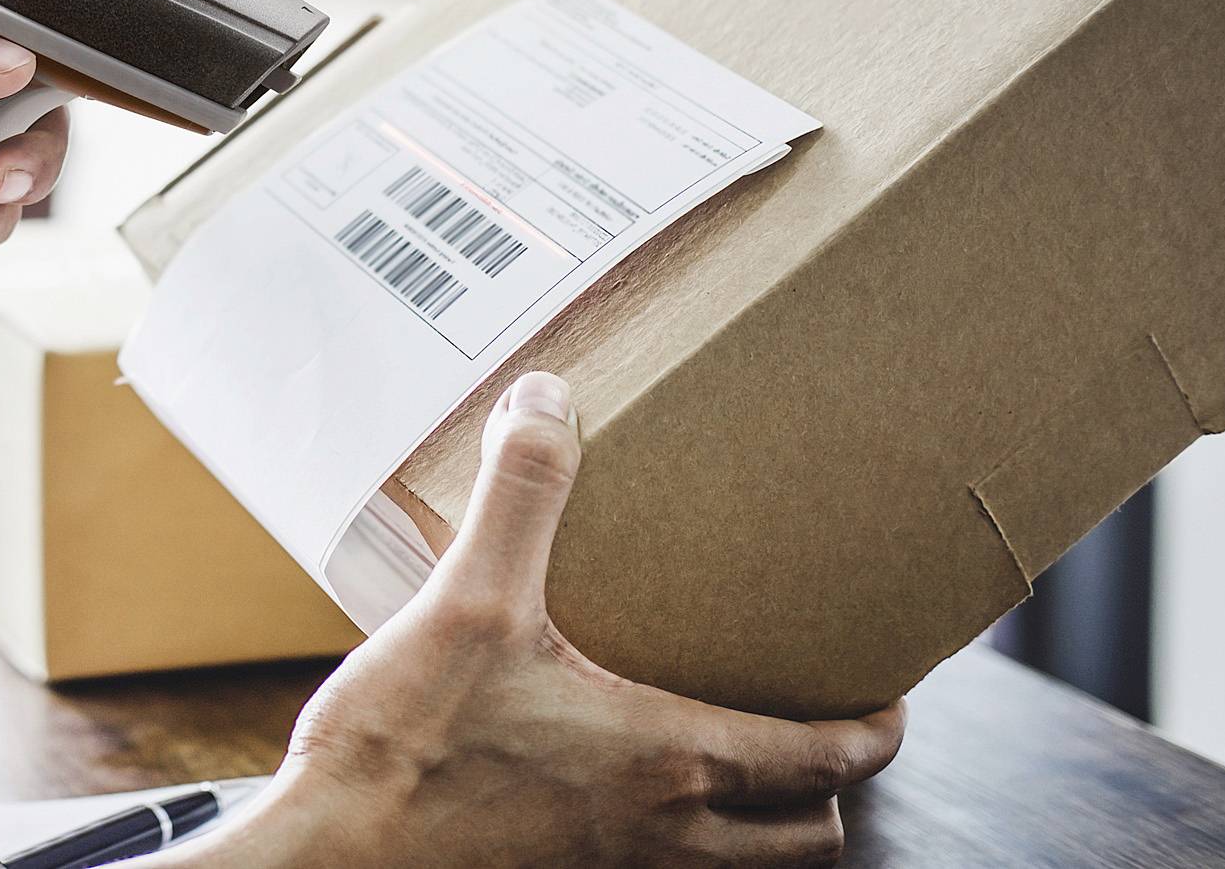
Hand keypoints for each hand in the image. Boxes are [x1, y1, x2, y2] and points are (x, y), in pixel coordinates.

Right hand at [172, 373, 903, 868]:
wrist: (332, 860)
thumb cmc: (407, 752)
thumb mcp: (468, 602)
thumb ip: (521, 497)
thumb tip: (548, 401)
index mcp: (668, 763)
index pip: (825, 763)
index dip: (876, 731)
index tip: (891, 698)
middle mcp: (662, 836)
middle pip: (810, 839)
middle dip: (833, 789)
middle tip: (819, 728)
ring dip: (763, 824)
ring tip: (736, 756)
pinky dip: (681, 841)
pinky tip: (619, 785)